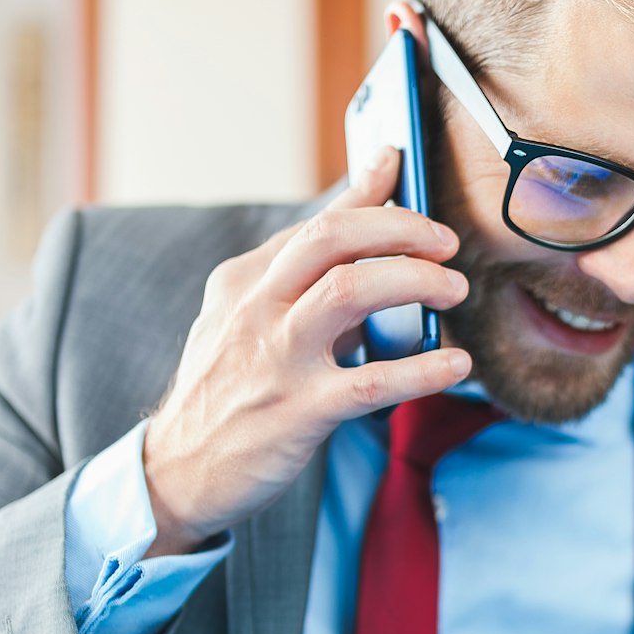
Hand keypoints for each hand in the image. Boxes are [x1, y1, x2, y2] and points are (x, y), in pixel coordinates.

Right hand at [140, 147, 470, 554]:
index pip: (316, 223)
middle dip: (400, 227)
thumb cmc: (225, 392)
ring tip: (454, 289)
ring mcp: (276, 358)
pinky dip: (424, 369)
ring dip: (415, 280)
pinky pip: (373, 381)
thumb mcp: (244, 322)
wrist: (178, 471)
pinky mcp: (298, 410)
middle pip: (334, 237)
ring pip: (352, 291)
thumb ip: (299, 282)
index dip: (367, 191)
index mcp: (244, 281)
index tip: (400, 161)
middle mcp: (256, 309)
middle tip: (445, 241)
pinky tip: (455, 364)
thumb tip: (364, 246)